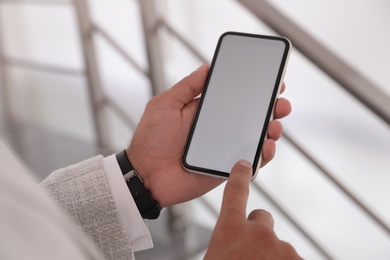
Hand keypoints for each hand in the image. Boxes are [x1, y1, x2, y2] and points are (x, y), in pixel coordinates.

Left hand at [127, 64, 291, 206]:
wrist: (145, 175)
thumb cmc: (151, 139)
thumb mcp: (165, 105)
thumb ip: (186, 87)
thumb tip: (207, 67)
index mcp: (205, 111)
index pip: (235, 97)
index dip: (254, 89)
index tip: (271, 81)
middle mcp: (218, 128)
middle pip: (251, 117)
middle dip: (270, 108)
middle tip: (280, 103)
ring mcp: (223, 148)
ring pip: (255, 138)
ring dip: (270, 130)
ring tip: (274, 126)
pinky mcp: (226, 167)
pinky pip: (249, 162)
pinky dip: (263, 155)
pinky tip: (267, 146)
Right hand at [204, 160, 300, 259]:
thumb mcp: (215, 256)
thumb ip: (226, 241)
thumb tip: (232, 241)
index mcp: (231, 231)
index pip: (236, 192)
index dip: (240, 176)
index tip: (244, 164)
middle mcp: (258, 233)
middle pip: (262, 218)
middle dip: (258, 231)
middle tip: (251, 252)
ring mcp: (281, 248)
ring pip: (278, 245)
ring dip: (271, 255)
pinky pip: (292, 259)